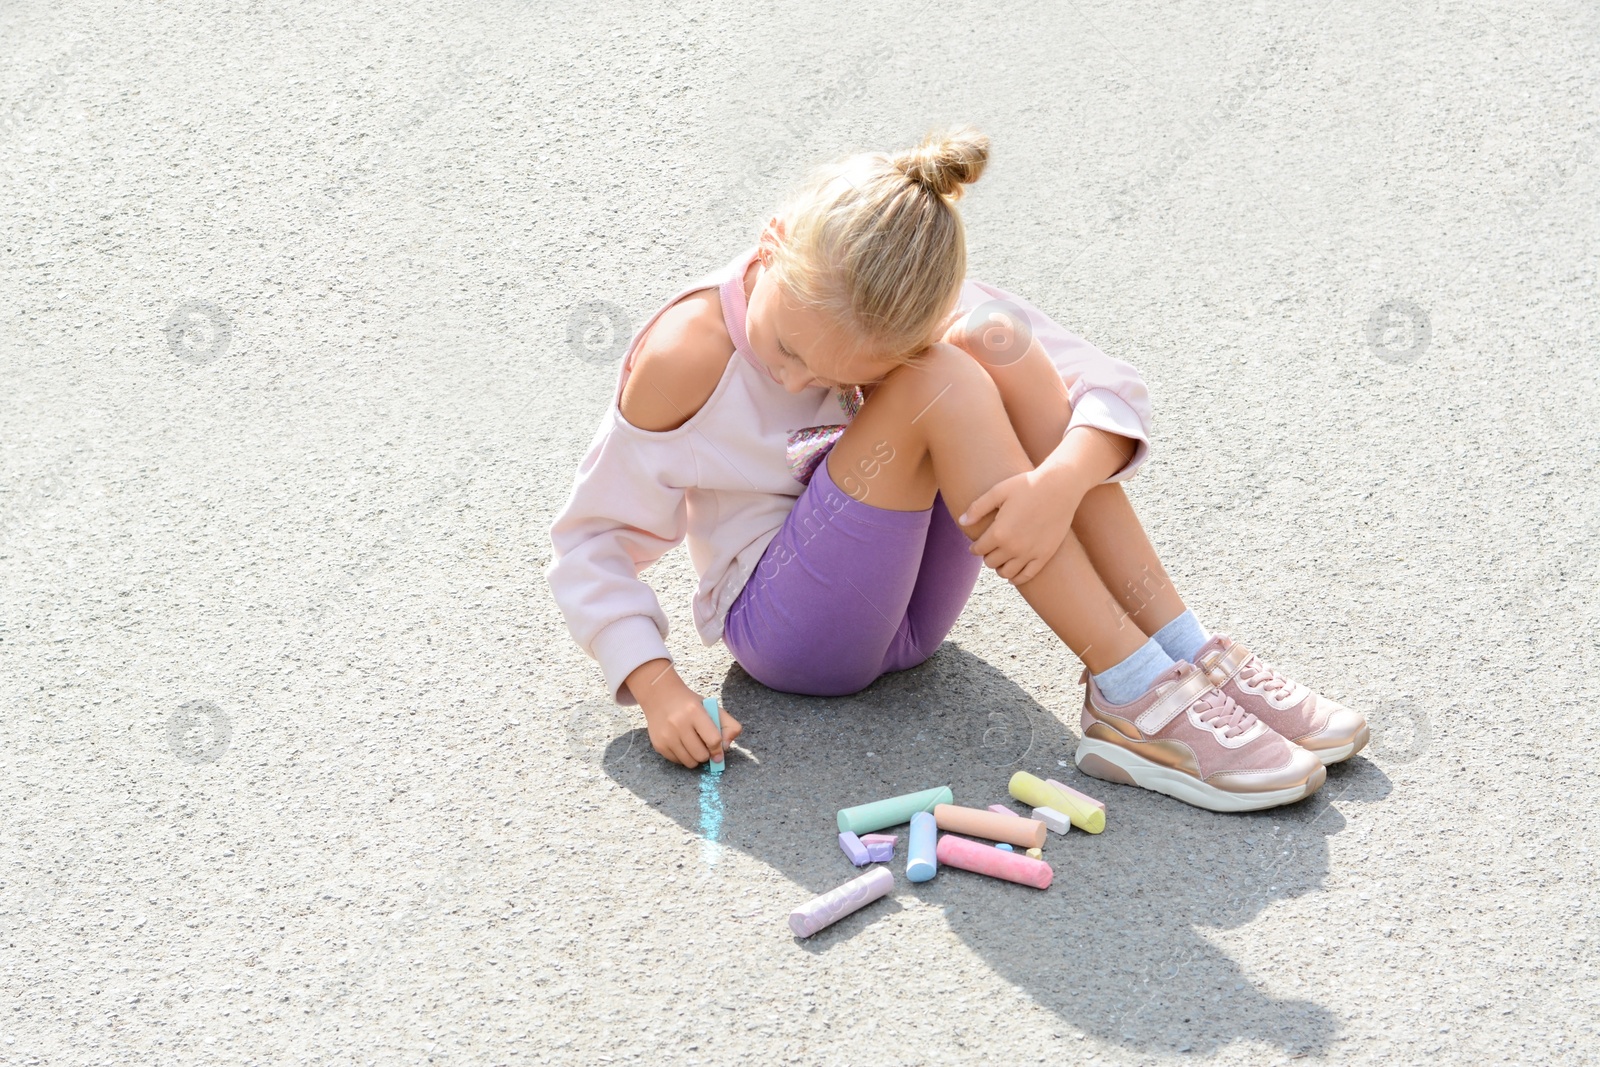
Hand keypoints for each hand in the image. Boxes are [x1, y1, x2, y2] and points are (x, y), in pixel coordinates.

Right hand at [628, 661, 742, 768]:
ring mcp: (667, 736)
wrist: (660, 696)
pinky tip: (682, 745)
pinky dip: (683, 757)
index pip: (714, 740)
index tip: (719, 752)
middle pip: (702, 755)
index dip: (719, 749)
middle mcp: (679, 724)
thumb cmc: (690, 704)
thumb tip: (725, 748)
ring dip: (696, 758)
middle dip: (707, 754)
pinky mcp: (659, 745)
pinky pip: (677, 762)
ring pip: (690, 762)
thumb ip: (729, 726)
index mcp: (695, 711)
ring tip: (694, 747)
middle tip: (704, 746)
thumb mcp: (712, 708)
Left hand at [957, 468, 1085, 585]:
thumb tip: (962, 522)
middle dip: (988, 556)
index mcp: (999, 532)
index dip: (975, 547)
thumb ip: (977, 508)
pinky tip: (1013, 575)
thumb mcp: (998, 491)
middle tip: (991, 549)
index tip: (976, 545)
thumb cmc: (1027, 485)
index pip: (978, 549)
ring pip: (1006, 573)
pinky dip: (1017, 578)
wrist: (1060, 487)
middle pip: (991, 562)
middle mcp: (1013, 547)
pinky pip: (1027, 575)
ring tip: (1001, 559)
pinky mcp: (1045, 555)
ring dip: (1000, 568)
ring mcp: (1030, 553)